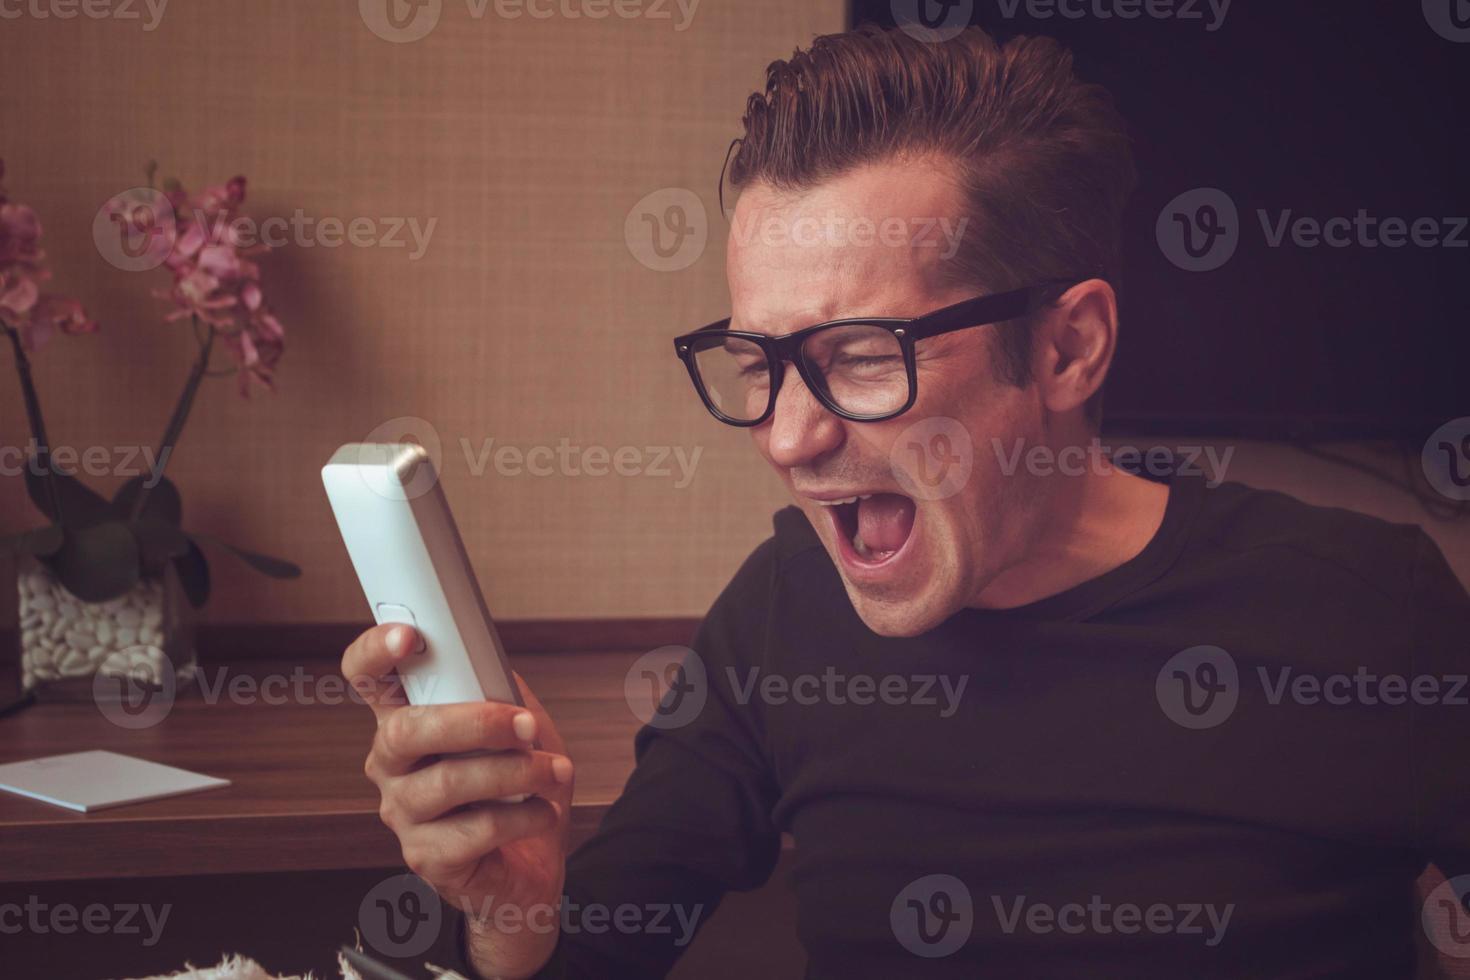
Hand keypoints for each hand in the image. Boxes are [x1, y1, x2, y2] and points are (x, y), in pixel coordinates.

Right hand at [342, 623, 574, 978]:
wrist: (532, 862)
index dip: (376, 652)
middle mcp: (391, 765)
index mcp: (405, 719)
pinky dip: (523, 815)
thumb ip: (501, 690)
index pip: (367, 676)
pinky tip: (544, 811)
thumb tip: (494, 666)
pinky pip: (476, 830)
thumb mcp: (518, 724)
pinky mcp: (427, 858)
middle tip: (523, 725)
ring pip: (447, 782)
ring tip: (552, 770)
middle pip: (404, 731)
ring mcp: (403, 814)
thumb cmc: (518, 785)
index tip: (409, 636)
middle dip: (473, 722)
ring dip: (515, 772)